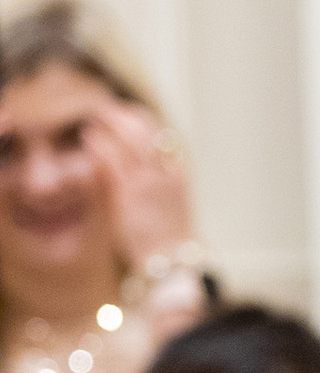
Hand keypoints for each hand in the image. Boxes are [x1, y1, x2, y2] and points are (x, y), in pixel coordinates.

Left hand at [85, 101, 200, 298]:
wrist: (171, 261)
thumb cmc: (169, 235)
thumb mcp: (173, 200)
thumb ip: (161, 176)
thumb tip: (147, 158)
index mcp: (178, 171)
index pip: (162, 132)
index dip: (143, 118)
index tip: (128, 112)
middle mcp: (164, 172)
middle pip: (144, 129)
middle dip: (123, 115)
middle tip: (105, 110)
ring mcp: (146, 182)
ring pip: (127, 139)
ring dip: (109, 124)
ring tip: (94, 119)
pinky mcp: (127, 194)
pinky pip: (110, 160)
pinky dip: (98, 144)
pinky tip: (88, 138)